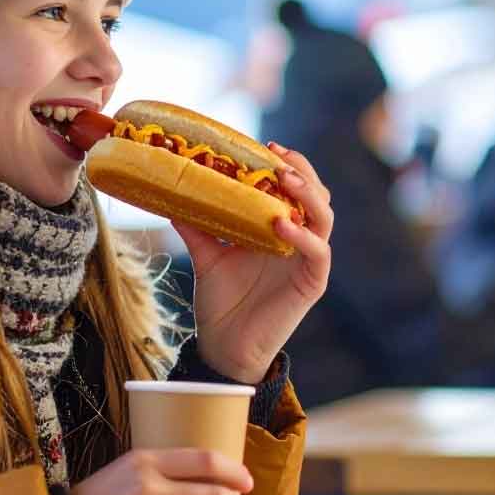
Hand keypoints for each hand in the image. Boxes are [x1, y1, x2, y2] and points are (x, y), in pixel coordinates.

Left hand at [173, 143, 331, 382]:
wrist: (224, 348)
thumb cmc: (220, 303)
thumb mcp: (206, 256)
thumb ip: (195, 226)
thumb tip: (169, 193)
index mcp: (279, 230)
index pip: (295, 188)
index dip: (286, 164)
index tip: (264, 146)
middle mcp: (299, 241)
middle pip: (317, 195)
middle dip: (302, 170)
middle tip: (277, 155)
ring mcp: (308, 261)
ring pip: (325, 217)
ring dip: (309, 194)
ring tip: (284, 179)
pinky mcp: (312, 283)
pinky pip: (319, 252)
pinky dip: (303, 236)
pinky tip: (281, 223)